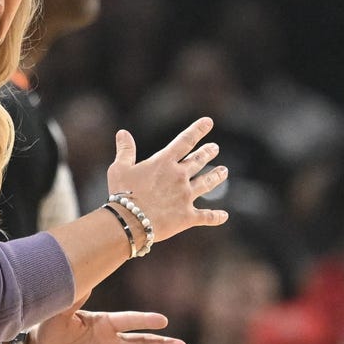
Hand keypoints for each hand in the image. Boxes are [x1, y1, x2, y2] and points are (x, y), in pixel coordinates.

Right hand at [107, 117, 228, 243]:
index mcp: (164, 162)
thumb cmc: (122, 193)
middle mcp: (179, 176)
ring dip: (216, 176)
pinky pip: (206, 216)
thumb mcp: (119, 168)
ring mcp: (185, 196)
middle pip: (198, 161)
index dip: (198, 130)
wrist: (129, 221)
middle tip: (215, 148)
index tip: (209, 121)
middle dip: (208, 153)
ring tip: (224, 171)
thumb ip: (125, 150)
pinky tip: (224, 216)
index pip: (185, 141)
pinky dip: (215, 216)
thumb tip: (122, 132)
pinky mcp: (187, 216)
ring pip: (206, 184)